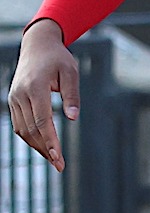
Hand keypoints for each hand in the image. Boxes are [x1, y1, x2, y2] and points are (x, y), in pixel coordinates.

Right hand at [8, 19, 78, 171]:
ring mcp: (14, 99)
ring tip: (54, 160)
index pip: (42, 120)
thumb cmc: (58, 59)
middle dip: (45, 149)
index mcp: (35, 87)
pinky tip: (43, 146)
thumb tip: (73, 119)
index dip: (50, 140)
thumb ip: (72, 95)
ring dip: (37, 146)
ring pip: (23, 130)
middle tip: (60, 165)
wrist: (37, 46)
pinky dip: (30, 137)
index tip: (58, 156)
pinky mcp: (13, 101)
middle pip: (31, 129)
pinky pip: (20, 124)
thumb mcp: (71, 72)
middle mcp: (20, 95)